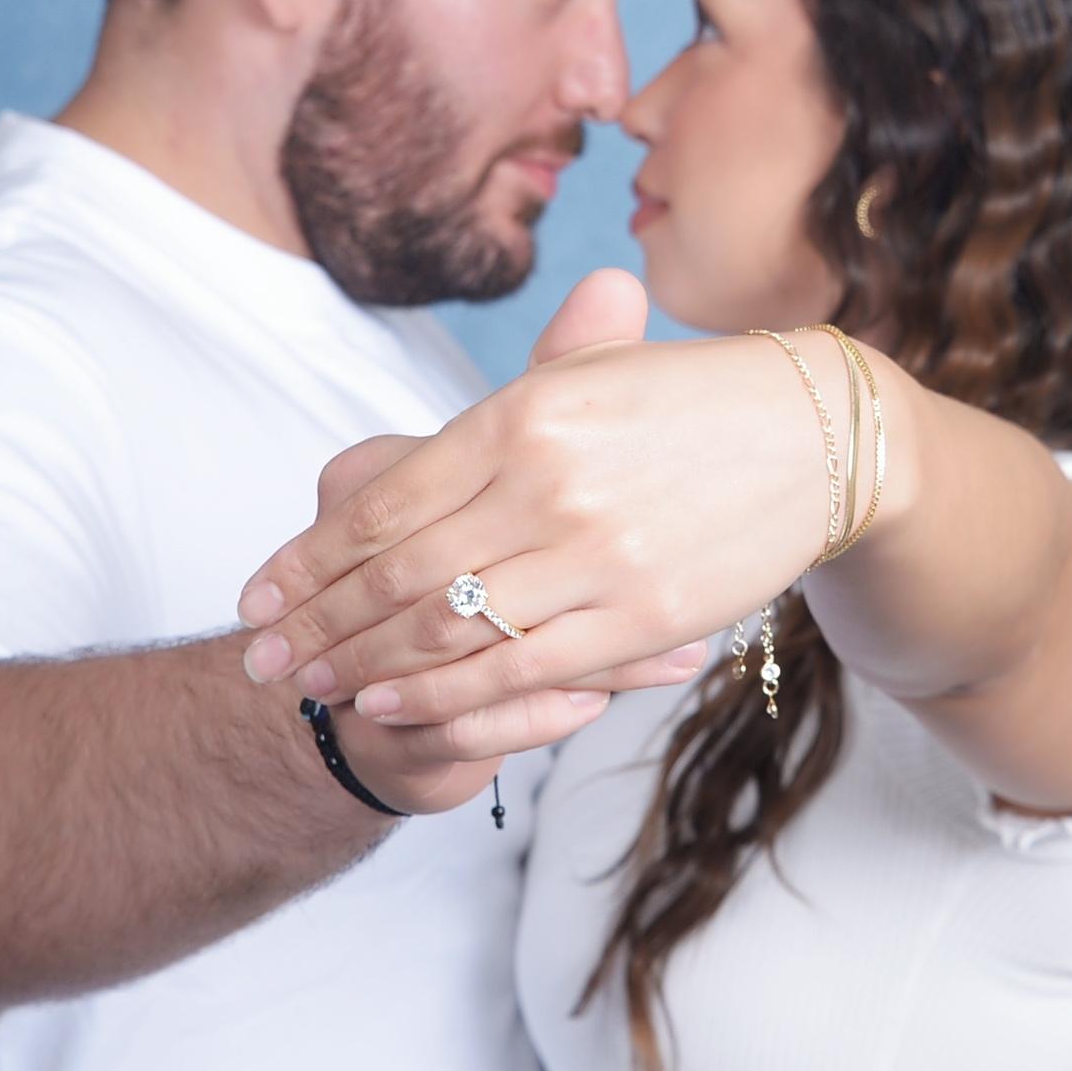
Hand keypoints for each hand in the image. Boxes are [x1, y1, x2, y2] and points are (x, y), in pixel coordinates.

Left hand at [236, 270, 848, 725]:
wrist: (812, 433)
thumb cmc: (690, 399)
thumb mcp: (591, 372)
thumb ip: (486, 416)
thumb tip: (406, 449)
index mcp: (525, 411)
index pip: (388, 504)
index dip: (311, 560)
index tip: (259, 595)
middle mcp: (548, 481)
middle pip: (399, 574)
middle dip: (319, 623)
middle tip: (262, 658)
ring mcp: (596, 552)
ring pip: (449, 627)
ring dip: (365, 663)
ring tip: (310, 687)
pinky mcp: (641, 614)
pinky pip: (522, 664)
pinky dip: (446, 689)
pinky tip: (395, 698)